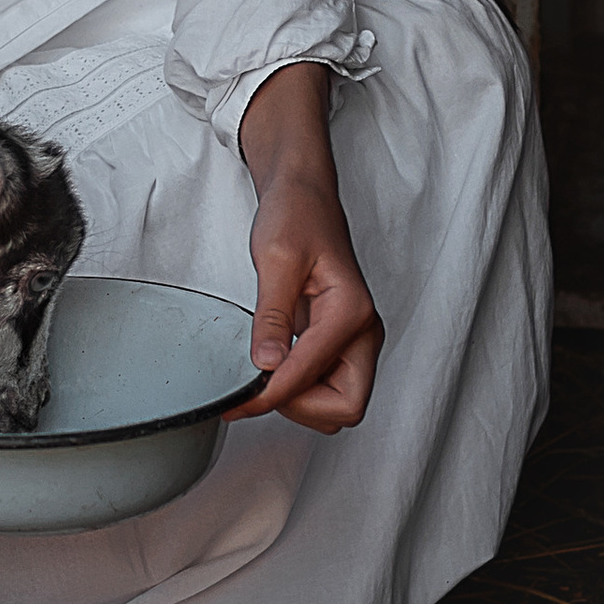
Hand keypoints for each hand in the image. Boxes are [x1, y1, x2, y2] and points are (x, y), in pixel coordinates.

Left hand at [230, 64, 383, 431]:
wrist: (304, 195)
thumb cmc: (296, 215)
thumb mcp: (276, 258)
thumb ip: (272, 315)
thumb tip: (266, 364)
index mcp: (351, 311)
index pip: (313, 375)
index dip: (275, 395)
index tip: (240, 400)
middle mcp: (362, 331)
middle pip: (345, 406)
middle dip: (301, 408)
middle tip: (258, 391)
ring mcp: (354, 339)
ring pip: (339, 404)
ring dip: (300, 403)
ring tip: (261, 380)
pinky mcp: (339, 342)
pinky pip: (327, 386)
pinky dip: (300, 391)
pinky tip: (270, 373)